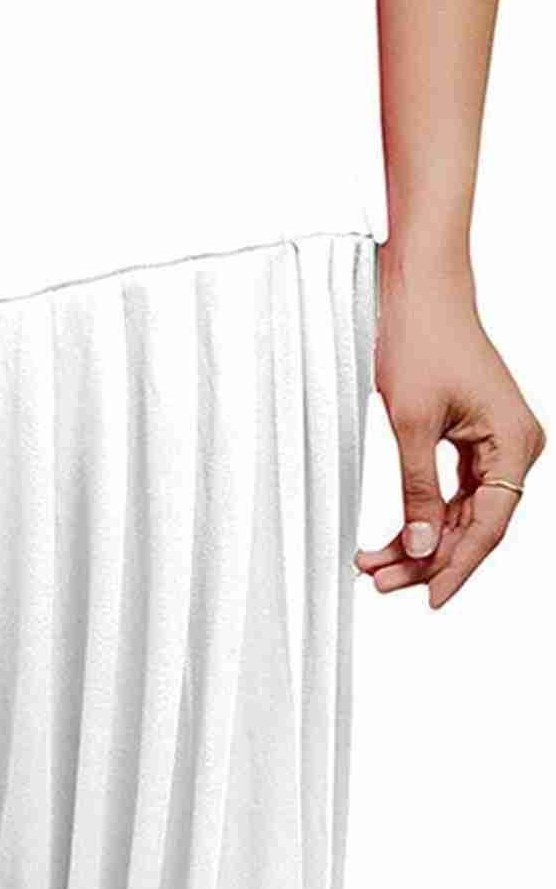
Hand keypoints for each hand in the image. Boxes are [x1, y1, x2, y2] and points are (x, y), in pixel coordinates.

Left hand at [356, 253, 543, 608]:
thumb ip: (418, 492)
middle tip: (379, 581)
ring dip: (419, 541)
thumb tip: (424, 548)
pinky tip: (393, 538)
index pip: (488, 526)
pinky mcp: (473, 438)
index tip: (428, 600)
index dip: (456, 568)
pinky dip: (422, 514)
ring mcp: (496, 443)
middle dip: (427, 558)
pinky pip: (453, 492)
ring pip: (460, 514)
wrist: (418, 287)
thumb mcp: (412, 424)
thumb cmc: (421, 337)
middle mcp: (514, 446)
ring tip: (374, 565)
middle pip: (474, 526)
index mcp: (514, 442)